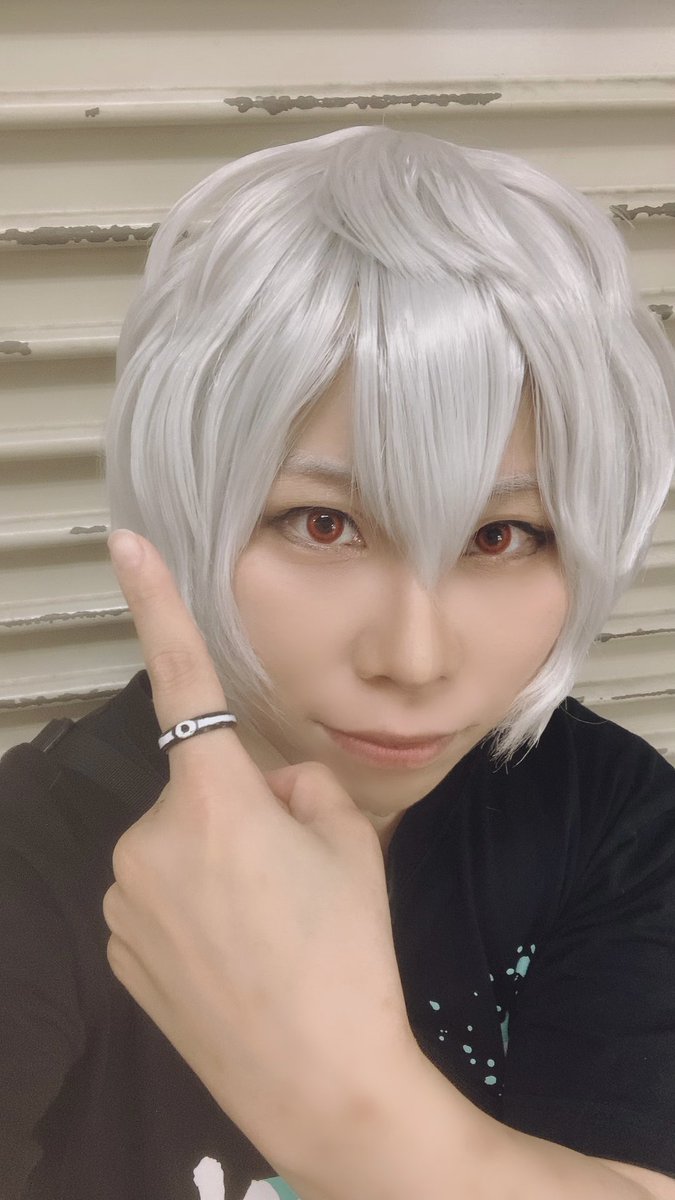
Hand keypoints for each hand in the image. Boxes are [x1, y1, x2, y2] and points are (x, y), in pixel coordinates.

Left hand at [102, 531, 417, 1172]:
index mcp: (215, 803)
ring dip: (211, 865)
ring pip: (172, 850)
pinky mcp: (115, 949)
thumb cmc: (348, 955)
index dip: (155, 606)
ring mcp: (123, 901)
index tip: (126, 543)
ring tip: (266, 929)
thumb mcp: (353, 844)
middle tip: (292, 878)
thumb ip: (304, 786)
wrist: (322, 1082)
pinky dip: (188, 913)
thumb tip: (273, 784)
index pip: (185, 682)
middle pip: (197, 793)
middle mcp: (149, 842)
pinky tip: (231, 959)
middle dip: (238, 813)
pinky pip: (153, 901)